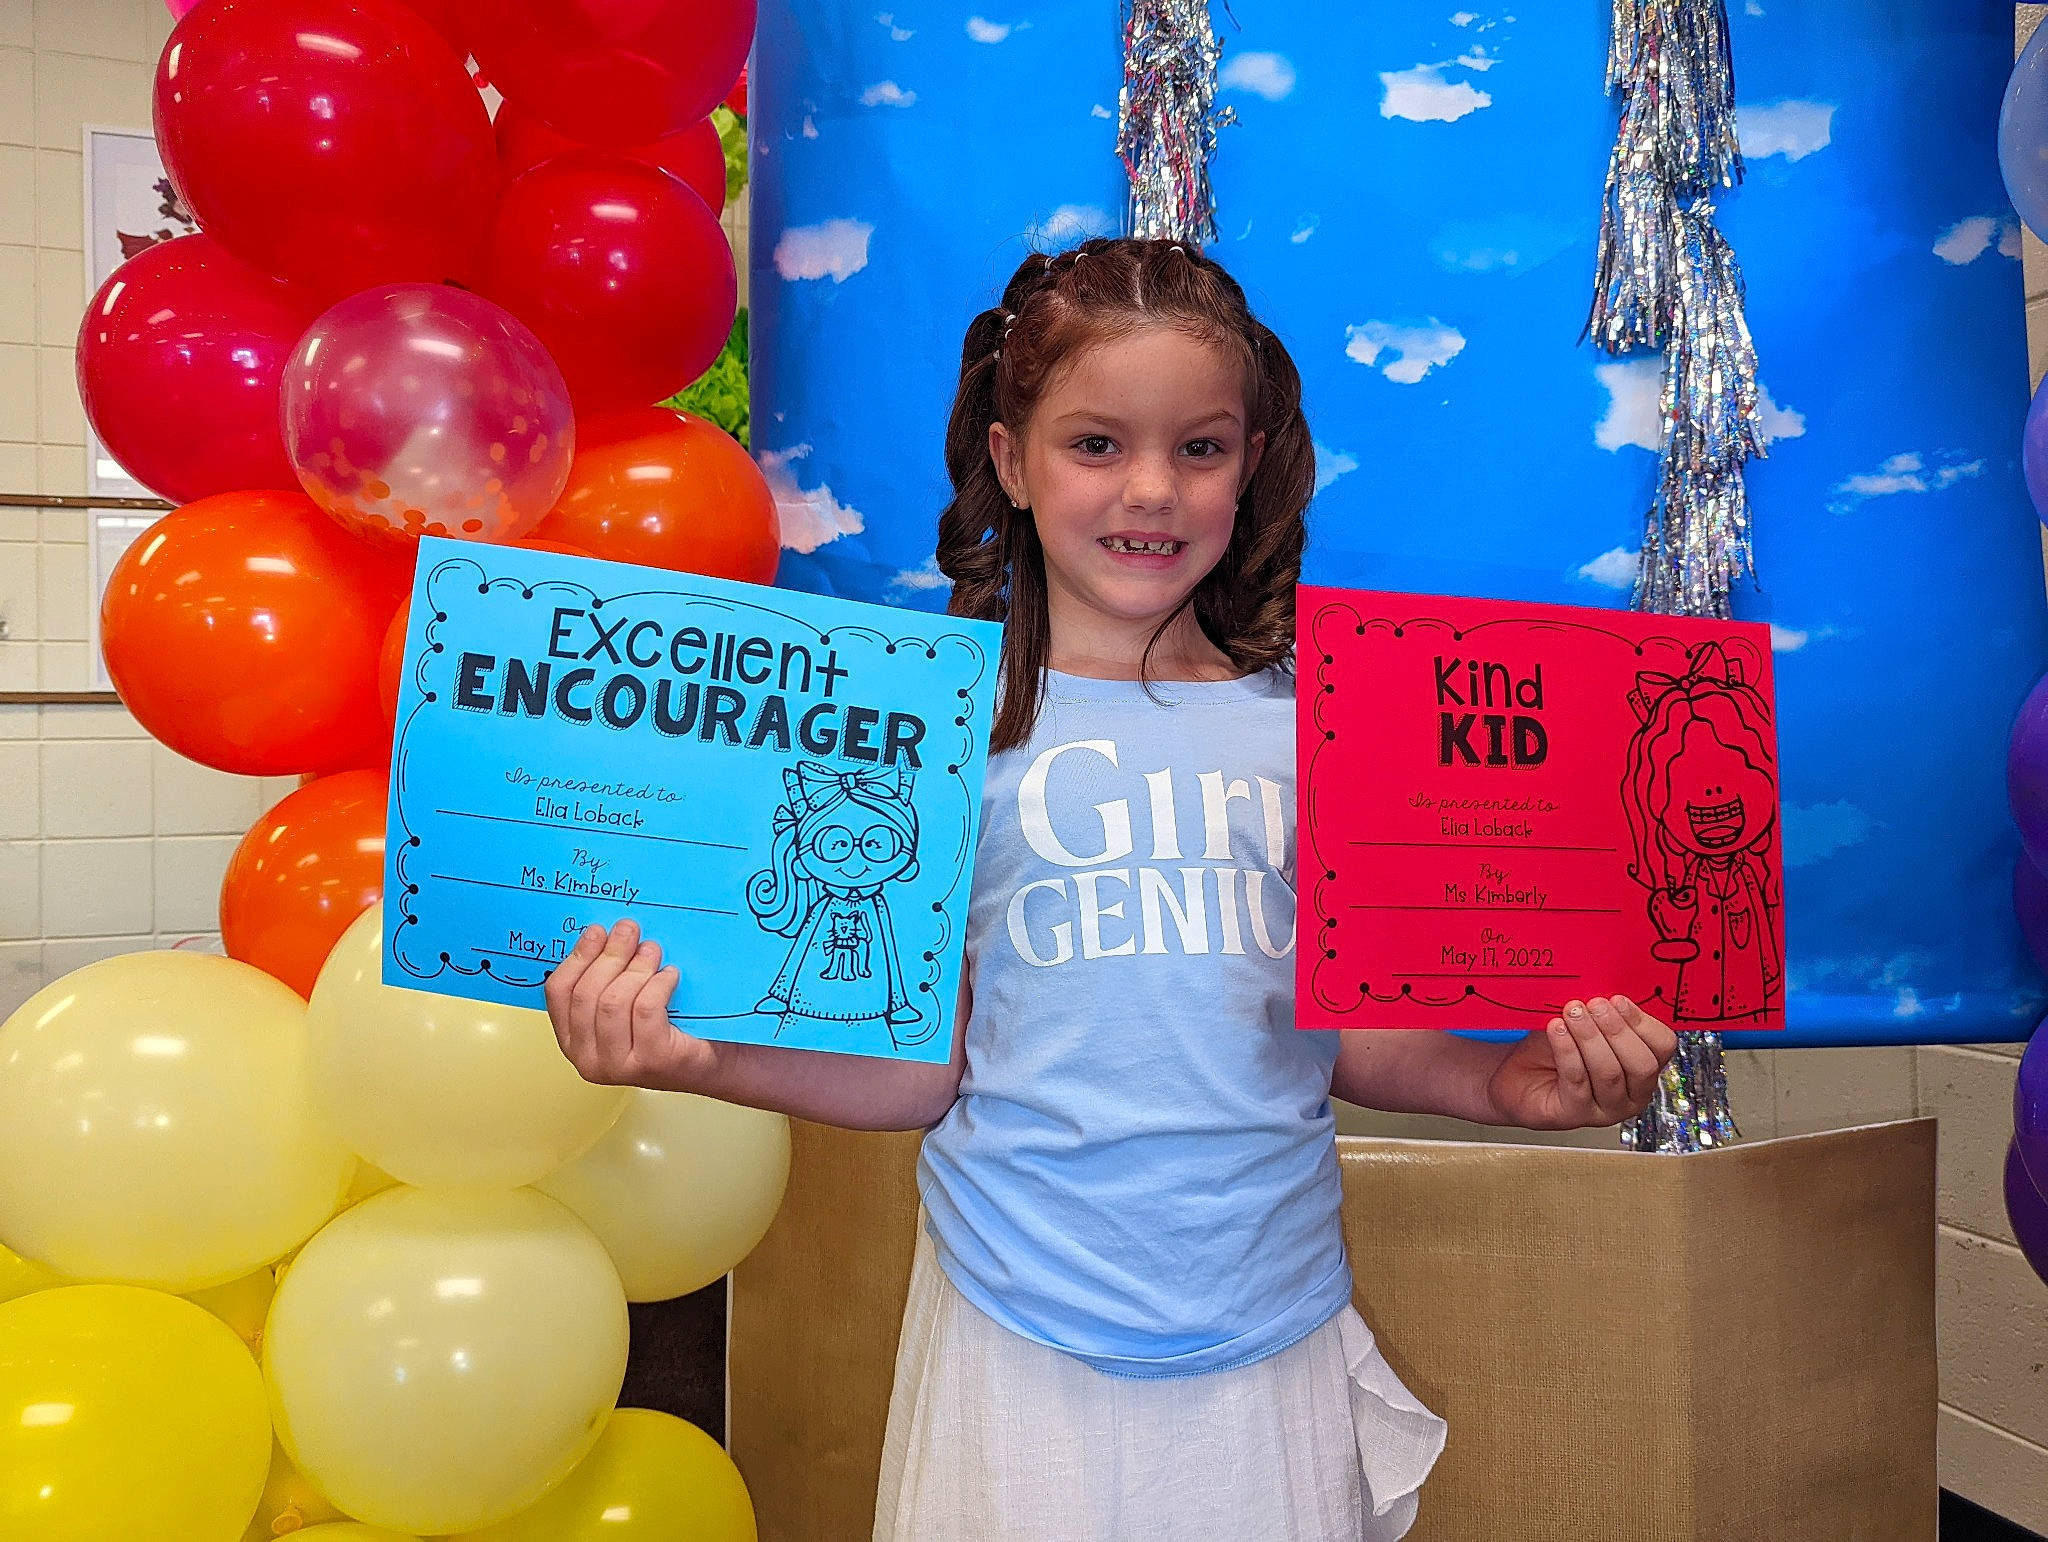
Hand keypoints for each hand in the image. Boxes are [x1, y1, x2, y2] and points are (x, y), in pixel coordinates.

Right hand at [544, 920, 713, 1091]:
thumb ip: (608, 979)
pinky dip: (658, 984)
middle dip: (609, 955)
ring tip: (652, 951)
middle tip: (629, 930)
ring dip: (635, 968)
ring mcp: (618, 1065)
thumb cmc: (667, 1030)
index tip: (597, 931)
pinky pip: (645, 1010)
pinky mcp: (651, 1061)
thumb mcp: (627, 1004)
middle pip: (586, 994)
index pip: (558, 993)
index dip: (577, 957)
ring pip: (614, 1002)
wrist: (710, 1062)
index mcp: (573, 1042)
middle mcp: (589, 1059)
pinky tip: (670, 975)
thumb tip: (607, 934)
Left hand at [1486, 996, 1678, 1130]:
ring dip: (1589, 1038)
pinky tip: (1556, 1029)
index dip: (1642, 1022)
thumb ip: (1600, 1010)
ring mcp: (1605, 1110)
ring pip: (1609, 1073)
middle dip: (1617, 1031)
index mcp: (1642, 1067)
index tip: (1618, 999)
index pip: (1662, 1047)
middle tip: (1594, 1005)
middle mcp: (1631, 1094)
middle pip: (1641, 1064)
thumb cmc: (1551, 1047)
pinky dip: (1567, 1051)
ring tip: (1571, 1013)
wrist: (1514, 1072)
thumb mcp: (1582, 1023)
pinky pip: (1577, 1081)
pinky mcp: (1575, 1115)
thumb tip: (1605, 983)